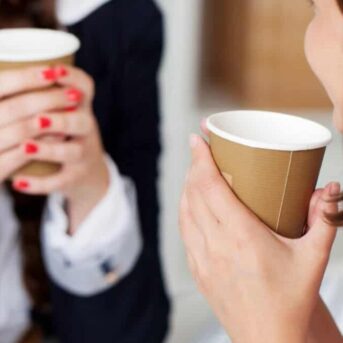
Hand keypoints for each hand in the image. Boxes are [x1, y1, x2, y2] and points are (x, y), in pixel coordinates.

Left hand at [0, 65, 108, 232]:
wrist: (88, 170)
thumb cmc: (67, 133)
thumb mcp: (67, 110)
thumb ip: (44, 92)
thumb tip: (3, 62)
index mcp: (82, 108)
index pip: (85, 87)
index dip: (72, 79)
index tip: (53, 70)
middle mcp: (86, 130)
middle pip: (81, 121)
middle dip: (60, 118)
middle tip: (38, 119)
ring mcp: (83, 156)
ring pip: (73, 152)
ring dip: (49, 149)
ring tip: (24, 147)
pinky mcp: (75, 178)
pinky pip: (59, 182)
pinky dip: (39, 183)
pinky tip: (18, 182)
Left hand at [180, 133, 338, 342]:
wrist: (268, 341)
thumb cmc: (290, 302)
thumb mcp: (313, 260)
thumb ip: (324, 221)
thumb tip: (330, 190)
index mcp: (242, 237)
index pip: (211, 187)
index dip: (200, 159)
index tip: (197, 138)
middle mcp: (216, 245)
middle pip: (194, 193)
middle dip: (194, 166)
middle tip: (201, 150)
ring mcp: (203, 259)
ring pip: (185, 211)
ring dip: (187, 187)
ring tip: (196, 172)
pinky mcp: (198, 270)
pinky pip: (184, 231)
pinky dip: (185, 210)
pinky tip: (191, 203)